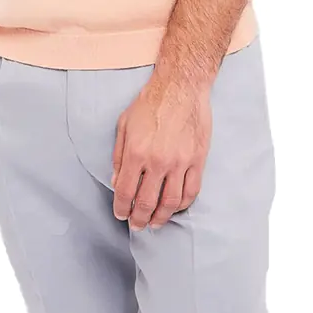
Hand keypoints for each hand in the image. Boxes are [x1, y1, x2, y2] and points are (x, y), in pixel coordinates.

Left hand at [111, 73, 211, 230]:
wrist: (181, 86)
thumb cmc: (150, 102)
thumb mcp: (124, 124)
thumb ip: (119, 154)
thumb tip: (115, 180)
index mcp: (136, 152)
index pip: (124, 191)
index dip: (121, 208)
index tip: (121, 214)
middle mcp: (157, 161)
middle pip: (146, 202)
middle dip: (139, 219)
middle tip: (136, 225)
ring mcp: (180, 162)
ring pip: (170, 203)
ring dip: (160, 218)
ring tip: (155, 223)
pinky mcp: (197, 160)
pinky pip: (191, 191)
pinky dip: (182, 205)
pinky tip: (174, 208)